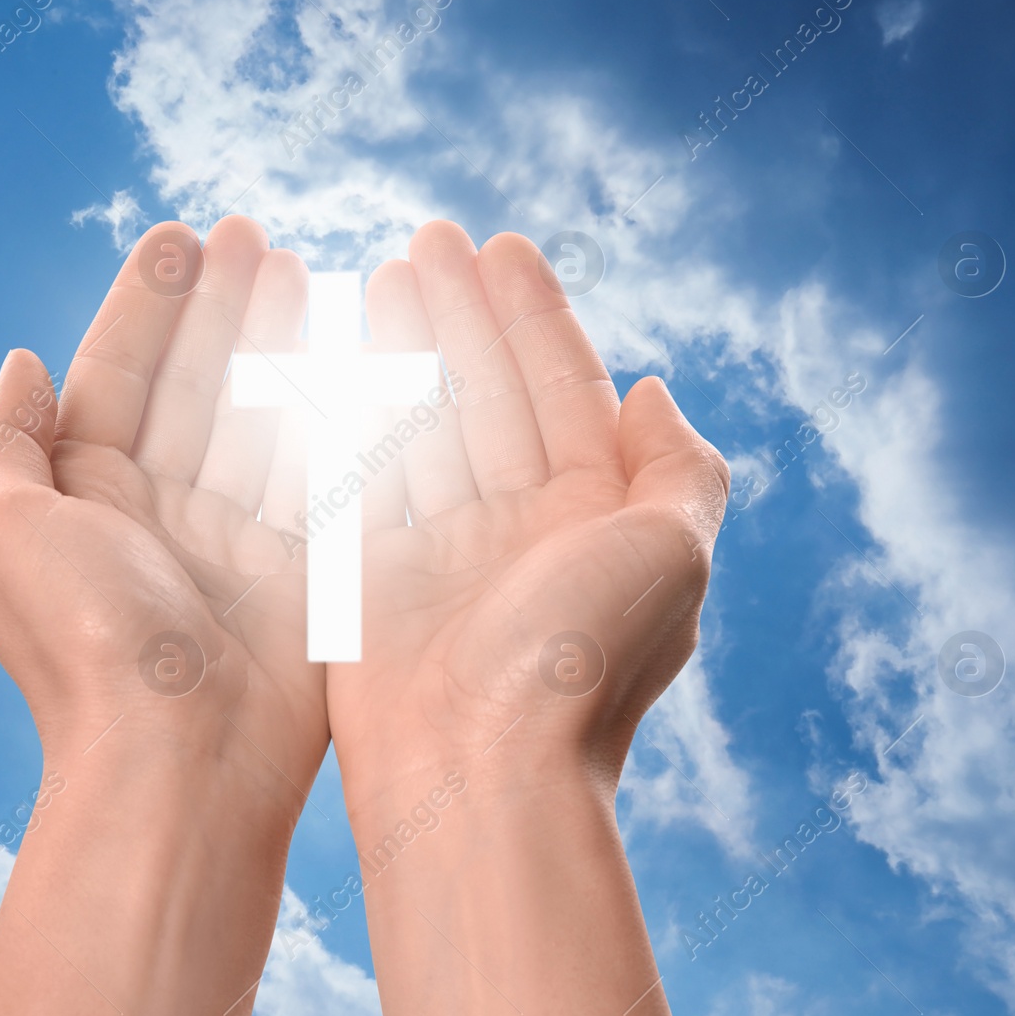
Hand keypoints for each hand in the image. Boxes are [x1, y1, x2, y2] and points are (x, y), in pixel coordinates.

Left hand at [0, 214, 323, 795]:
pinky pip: (320, 468)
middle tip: (253, 236)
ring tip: (299, 269)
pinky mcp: (303, 565)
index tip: (179, 237)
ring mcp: (238, 537)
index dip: (146, 304)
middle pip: (197, 383)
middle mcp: (161, 511)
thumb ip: (4, 442)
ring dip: (278, 342)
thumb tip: (19, 361)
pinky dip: (335, 409)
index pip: (119, 375)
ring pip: (261, 414)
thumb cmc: (87, 649)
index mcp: (86, 499)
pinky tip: (352, 352)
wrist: (182, 765)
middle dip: (221, 307)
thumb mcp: (6, 533)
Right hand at [327, 221, 727, 1015]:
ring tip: (380, 275)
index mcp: (595, 515)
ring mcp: (446, 549)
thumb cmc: (581, 667)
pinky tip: (335, 358)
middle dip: (463, 313)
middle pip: (488, 391)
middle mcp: (522, 526)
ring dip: (407, 348)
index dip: (533, 313)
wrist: (477, 776)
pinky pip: (366, 474)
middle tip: (429, 239)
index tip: (500, 245)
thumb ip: (678, 468)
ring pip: (424, 422)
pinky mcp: (376, 576)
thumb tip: (654, 390)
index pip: (562, 387)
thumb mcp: (672, 556)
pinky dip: (353, 416)